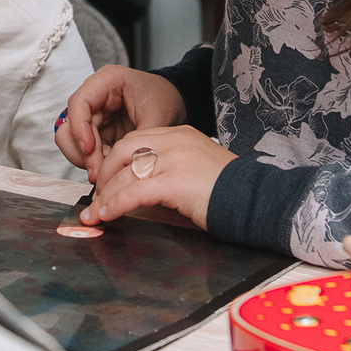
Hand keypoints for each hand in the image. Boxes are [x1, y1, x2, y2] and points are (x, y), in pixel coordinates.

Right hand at [56, 66, 185, 180]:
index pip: (79, 102)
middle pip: (72, 124)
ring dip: (86, 158)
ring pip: (72, 139)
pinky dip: (93, 161)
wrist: (174, 102)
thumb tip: (123, 164)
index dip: (80, 128)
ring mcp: (94, 113)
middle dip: (84, 151)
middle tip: (98, 172)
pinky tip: (108, 169)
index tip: (89, 149)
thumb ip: (138, 140)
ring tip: (105, 171)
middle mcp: (95, 95)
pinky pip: (84, 149)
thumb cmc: (165, 99)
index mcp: (108, 80)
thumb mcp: (157, 119)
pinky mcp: (97, 130)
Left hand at [77, 125, 233, 228]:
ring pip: (125, 173)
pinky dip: (115, 205)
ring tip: (95, 213)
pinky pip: (134, 192)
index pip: (135, 140)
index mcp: (181, 135)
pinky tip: (107, 215)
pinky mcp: (174, 181)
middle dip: (105, 176)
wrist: (256, 200)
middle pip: (123, 151)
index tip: (106, 182)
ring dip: (105, 196)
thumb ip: (169, 171)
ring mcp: (175, 159)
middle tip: (97, 198)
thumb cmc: (230, 191)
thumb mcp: (196, 170)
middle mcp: (176, 141)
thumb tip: (139, 191)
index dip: (115, 162)